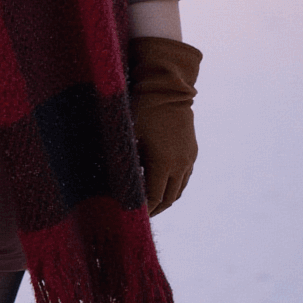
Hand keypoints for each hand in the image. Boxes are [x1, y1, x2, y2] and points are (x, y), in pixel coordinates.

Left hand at [128, 35, 201, 215]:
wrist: (166, 87)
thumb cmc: (140, 110)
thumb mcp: (127, 136)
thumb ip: (122, 162)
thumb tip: (110, 184)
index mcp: (163, 163)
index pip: (154, 198)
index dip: (143, 210)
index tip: (131, 215)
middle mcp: (180, 164)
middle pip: (169, 198)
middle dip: (154, 209)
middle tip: (139, 214)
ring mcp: (188, 158)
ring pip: (179, 190)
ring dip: (165, 199)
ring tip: (150, 204)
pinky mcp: (192, 151)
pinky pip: (185, 177)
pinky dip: (173, 186)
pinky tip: (161, 185)